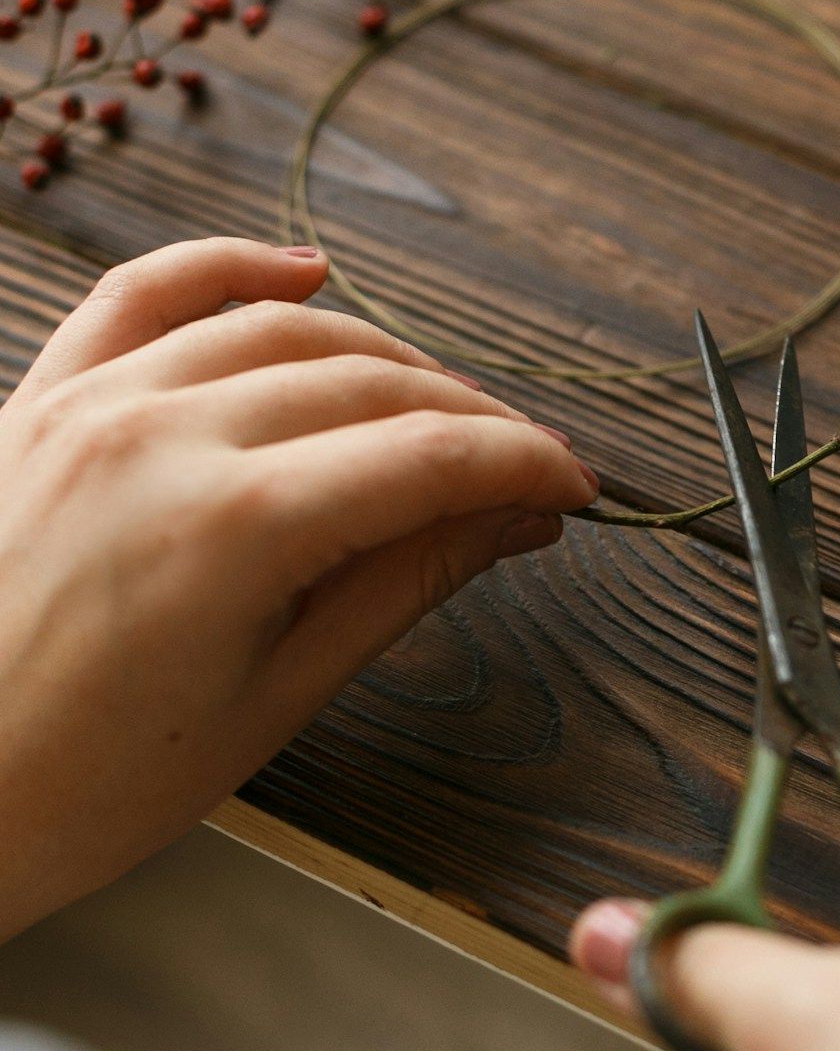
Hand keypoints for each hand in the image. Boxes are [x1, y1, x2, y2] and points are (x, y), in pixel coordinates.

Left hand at [0, 239, 596, 939]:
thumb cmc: (84, 783)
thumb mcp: (278, 695)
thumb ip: (405, 582)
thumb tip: (518, 518)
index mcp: (230, 527)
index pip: (428, 456)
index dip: (523, 463)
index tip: (575, 486)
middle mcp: (160, 435)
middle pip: (371, 384)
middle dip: (473, 419)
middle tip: (527, 468)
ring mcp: (90, 402)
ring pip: (281, 329)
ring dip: (386, 356)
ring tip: (444, 405)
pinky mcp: (39, 397)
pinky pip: (145, 293)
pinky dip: (233, 267)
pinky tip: (305, 271)